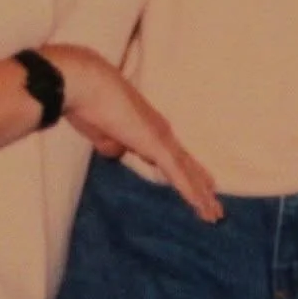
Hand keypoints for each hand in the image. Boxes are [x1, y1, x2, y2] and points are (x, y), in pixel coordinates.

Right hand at [45, 45, 221, 222]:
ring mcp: (160, 136)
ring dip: (200, 195)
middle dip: (200, 186)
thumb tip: (119, 153)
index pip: (172, 156)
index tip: (199, 185)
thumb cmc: (86, 104)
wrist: (82, 84)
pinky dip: (190, 190)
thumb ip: (112, 145)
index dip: (186, 173)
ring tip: (215, 215)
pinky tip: (201, 205)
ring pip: (186, 171)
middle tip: (215, 207)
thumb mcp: (100, 133)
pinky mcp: (156, 143)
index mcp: (146, 129)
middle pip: (185, 164)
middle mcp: (159, 131)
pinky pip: (177, 172)